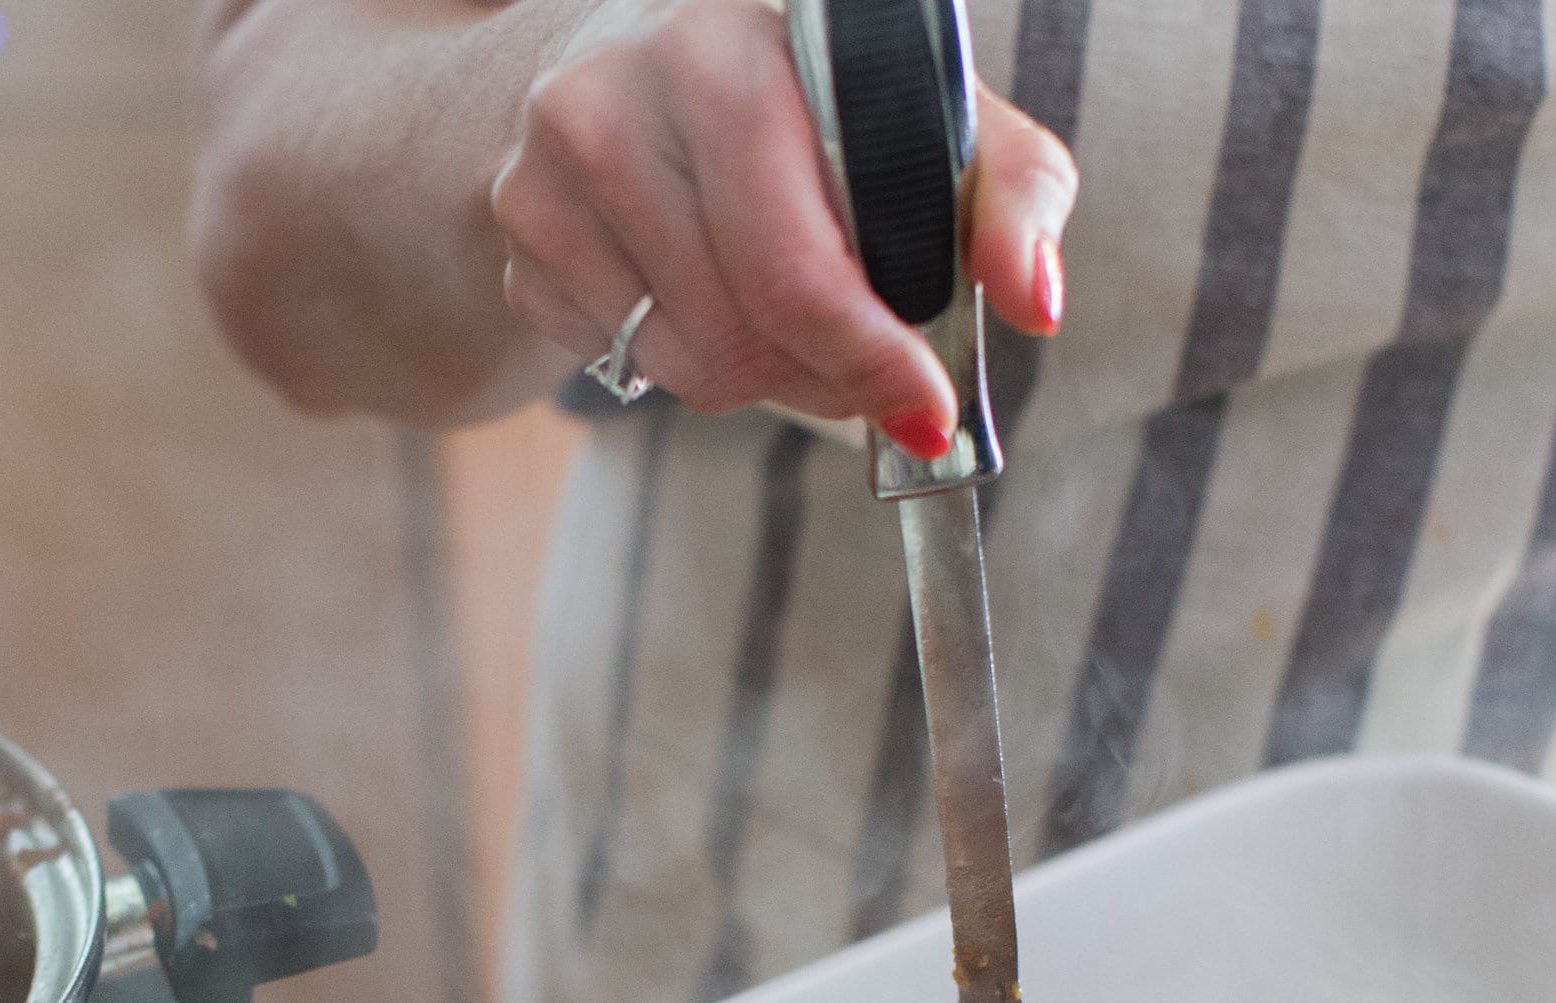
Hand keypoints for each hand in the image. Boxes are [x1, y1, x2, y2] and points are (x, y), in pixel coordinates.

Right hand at [488, 0, 1075, 456]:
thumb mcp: (927, 113)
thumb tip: (1037, 301)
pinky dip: (681, 356)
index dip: (871, 353)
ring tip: (781, 309)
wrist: (627, 53)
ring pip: (687, 360)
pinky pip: (621, 362)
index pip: (799, 257)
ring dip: (757, 373)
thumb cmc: (806, 93)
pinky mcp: (518, 226)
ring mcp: (552, 158)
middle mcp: (626, 80)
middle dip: (824, 375)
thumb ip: (1009, 192)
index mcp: (740, 35)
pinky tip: (698, 286)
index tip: (926, 411)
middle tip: (868, 373)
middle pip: (742, 326)